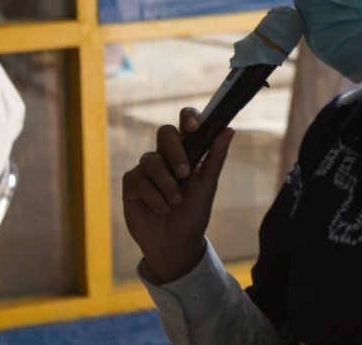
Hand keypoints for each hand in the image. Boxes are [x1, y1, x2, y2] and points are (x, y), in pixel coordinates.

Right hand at [122, 107, 234, 283]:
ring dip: (167, 184)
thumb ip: (216, 156)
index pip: (185, 123)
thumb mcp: (208, 184)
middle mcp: (165, 155)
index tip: (194, 126)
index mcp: (187, 150)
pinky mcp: (131, 184)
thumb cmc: (194, 211)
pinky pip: (138, 179)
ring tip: (175, 202)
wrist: (176, 243)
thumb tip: (229, 129)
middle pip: (164, 132)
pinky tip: (162, 208)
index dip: (188, 117)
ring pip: (152, 160)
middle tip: (185, 173)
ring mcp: (147, 169)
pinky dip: (153, 196)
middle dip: (175, 151)